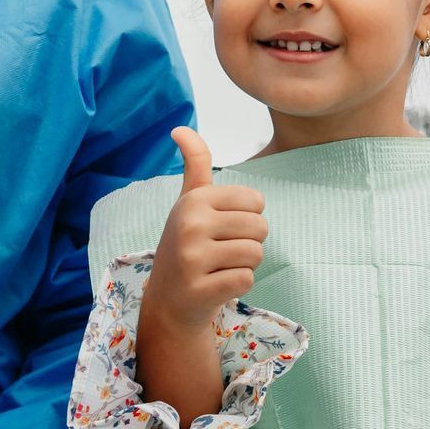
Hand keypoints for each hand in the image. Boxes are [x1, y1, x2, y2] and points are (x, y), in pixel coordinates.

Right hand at [144, 127, 267, 330]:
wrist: (169, 300)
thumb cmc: (188, 244)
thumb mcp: (190, 202)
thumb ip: (195, 164)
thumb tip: (180, 128)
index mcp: (193, 199)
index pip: (256, 201)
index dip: (247, 218)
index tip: (221, 228)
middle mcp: (189, 224)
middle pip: (260, 228)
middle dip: (249, 242)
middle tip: (221, 252)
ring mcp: (192, 258)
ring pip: (256, 254)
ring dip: (244, 264)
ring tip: (218, 267)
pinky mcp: (199, 288)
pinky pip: (246, 279)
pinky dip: (237, 285)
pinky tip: (215, 285)